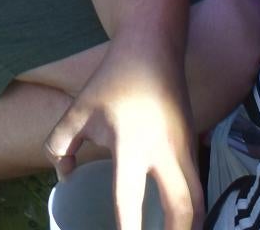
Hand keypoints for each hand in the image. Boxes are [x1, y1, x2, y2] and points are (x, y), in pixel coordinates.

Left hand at [47, 47, 203, 229]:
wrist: (153, 47)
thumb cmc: (113, 79)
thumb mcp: (78, 110)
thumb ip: (61, 144)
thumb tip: (63, 175)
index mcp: (131, 145)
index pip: (129, 200)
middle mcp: (164, 152)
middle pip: (182, 208)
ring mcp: (185, 148)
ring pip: (198, 198)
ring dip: (190, 224)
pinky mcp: (194, 143)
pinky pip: (198, 182)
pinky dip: (194, 205)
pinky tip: (183, 217)